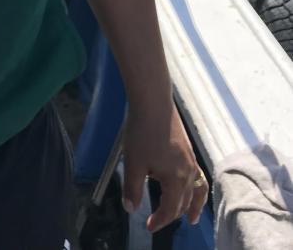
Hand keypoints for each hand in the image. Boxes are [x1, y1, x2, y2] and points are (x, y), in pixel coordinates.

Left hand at [122, 102, 208, 231]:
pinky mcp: (188, 150)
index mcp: (177, 179)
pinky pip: (197, 176)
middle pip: (184, 202)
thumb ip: (133, 189)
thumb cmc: (143, 132)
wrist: (153, 103)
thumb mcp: (134, 163)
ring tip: (192, 217)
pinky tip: (189, 185)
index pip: (171, 209)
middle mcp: (189, 172)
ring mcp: (191, 160)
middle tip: (160, 221)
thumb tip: (130, 209)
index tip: (149, 226)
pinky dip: (196, 189)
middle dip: (173, 214)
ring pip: (196, 190)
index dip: (160, 221)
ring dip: (193, 206)